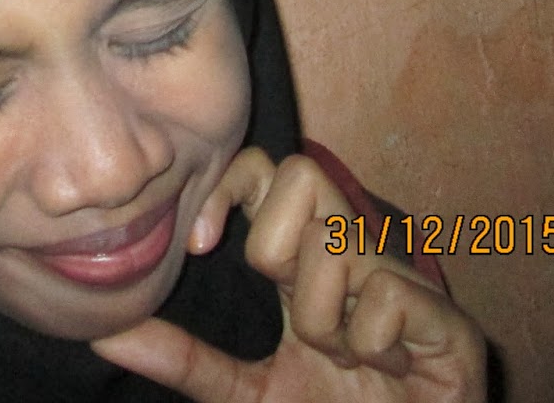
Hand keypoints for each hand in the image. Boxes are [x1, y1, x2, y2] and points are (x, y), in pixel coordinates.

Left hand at [91, 149, 485, 402]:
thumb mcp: (244, 392)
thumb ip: (183, 360)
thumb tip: (105, 330)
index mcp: (306, 265)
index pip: (265, 172)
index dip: (229, 188)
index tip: (201, 245)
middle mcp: (354, 256)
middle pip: (300, 175)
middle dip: (277, 249)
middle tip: (293, 314)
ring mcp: (404, 281)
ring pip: (334, 243)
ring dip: (323, 321)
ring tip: (346, 359)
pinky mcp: (448, 319)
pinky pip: (388, 294)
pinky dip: (372, 344)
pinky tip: (387, 369)